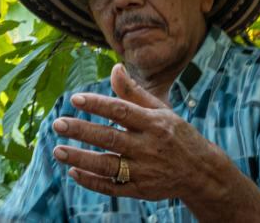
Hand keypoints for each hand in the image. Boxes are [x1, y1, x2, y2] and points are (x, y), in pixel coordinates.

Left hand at [49, 63, 229, 202]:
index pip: (121, 111)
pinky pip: (112, 187)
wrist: (202, 172)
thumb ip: (134, 92)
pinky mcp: (141, 190)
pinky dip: (92, 181)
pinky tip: (73, 172)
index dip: (97, 104)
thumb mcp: (161, 111)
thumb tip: (115, 68)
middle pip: (110, 138)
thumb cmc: (176, 135)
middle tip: (57, 124)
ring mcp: (145, 171)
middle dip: (82, 130)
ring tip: (58, 150)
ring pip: (108, 165)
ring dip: (81, 159)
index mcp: (154, 123)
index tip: (75, 99)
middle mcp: (148, 147)